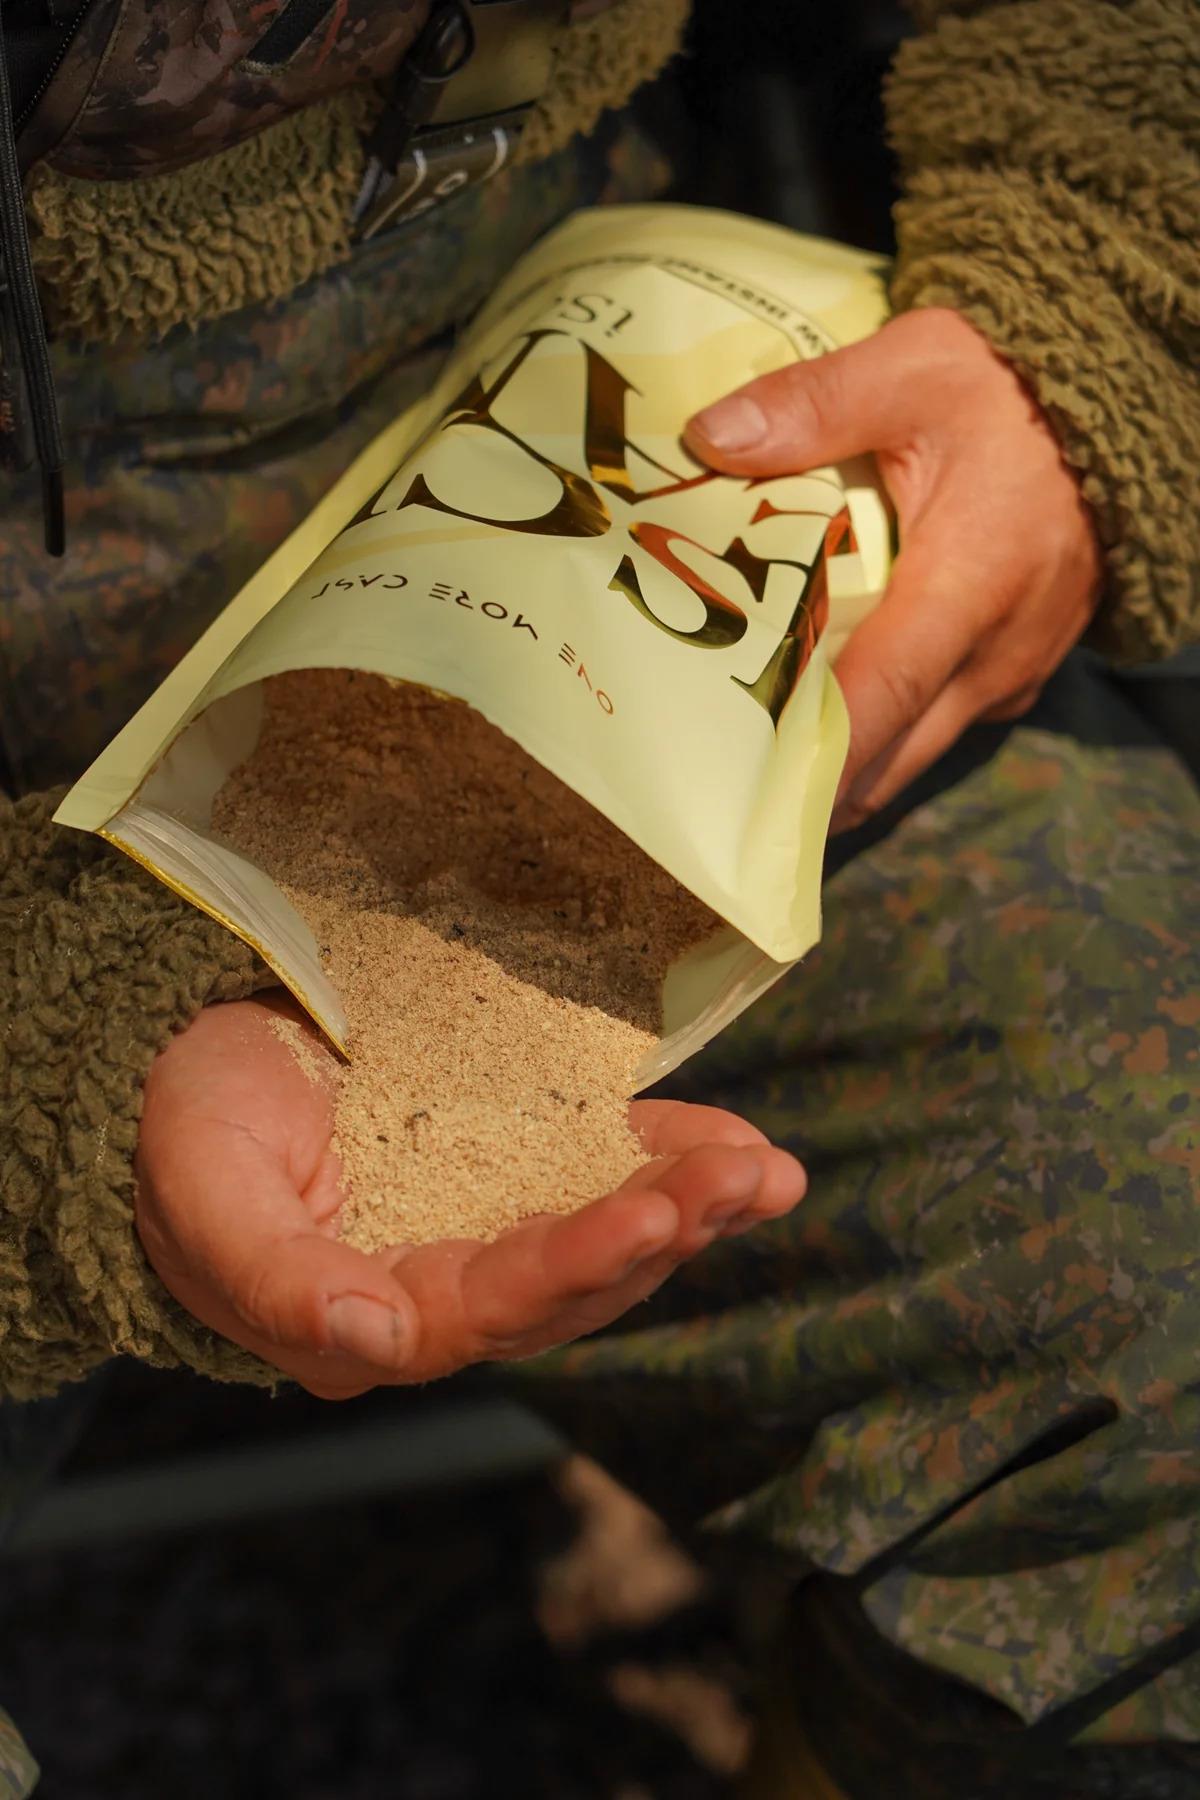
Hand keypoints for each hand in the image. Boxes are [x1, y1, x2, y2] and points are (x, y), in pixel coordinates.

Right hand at [135, 996, 803, 1397]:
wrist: (178, 1070)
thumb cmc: (178, 1138)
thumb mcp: (206, 1201)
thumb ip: (279, 1284)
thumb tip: (374, 1343)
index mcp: (373, 1323)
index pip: (494, 1309)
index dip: (578, 1268)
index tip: (653, 1217)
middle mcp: (443, 1292)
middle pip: (576, 1284)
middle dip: (667, 1232)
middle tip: (749, 1180)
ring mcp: (481, 1227)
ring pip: (605, 1237)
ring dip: (692, 1206)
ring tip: (771, 1170)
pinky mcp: (505, 1168)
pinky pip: (598, 1175)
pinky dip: (666, 1161)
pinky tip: (734, 1146)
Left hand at [685, 308, 1101, 831]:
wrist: (1118, 402)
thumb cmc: (1012, 388)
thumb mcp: (912, 369)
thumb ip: (813, 405)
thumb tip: (709, 438)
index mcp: (967, 587)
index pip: (877, 699)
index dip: (808, 756)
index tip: (742, 794)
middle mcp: (995, 653)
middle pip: (886, 758)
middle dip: (805, 786)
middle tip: (719, 786)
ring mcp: (1012, 672)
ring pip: (913, 754)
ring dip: (842, 767)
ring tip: (755, 762)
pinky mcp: (1017, 672)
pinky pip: (941, 728)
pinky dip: (883, 736)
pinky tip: (819, 718)